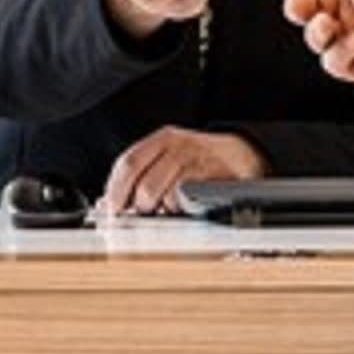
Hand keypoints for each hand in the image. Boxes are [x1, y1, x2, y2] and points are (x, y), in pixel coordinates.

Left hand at [102, 126, 265, 215]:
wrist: (243, 154)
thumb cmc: (201, 161)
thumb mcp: (170, 157)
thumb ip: (142, 175)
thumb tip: (110, 204)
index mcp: (163, 139)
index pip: (128, 163)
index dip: (116, 190)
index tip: (111, 209)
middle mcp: (179, 145)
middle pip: (144, 183)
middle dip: (139, 206)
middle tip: (142, 214)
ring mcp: (197, 160)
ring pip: (164, 192)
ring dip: (160, 210)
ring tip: (166, 210)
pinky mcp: (215, 176)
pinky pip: (188, 197)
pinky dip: (181, 208)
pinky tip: (185, 207)